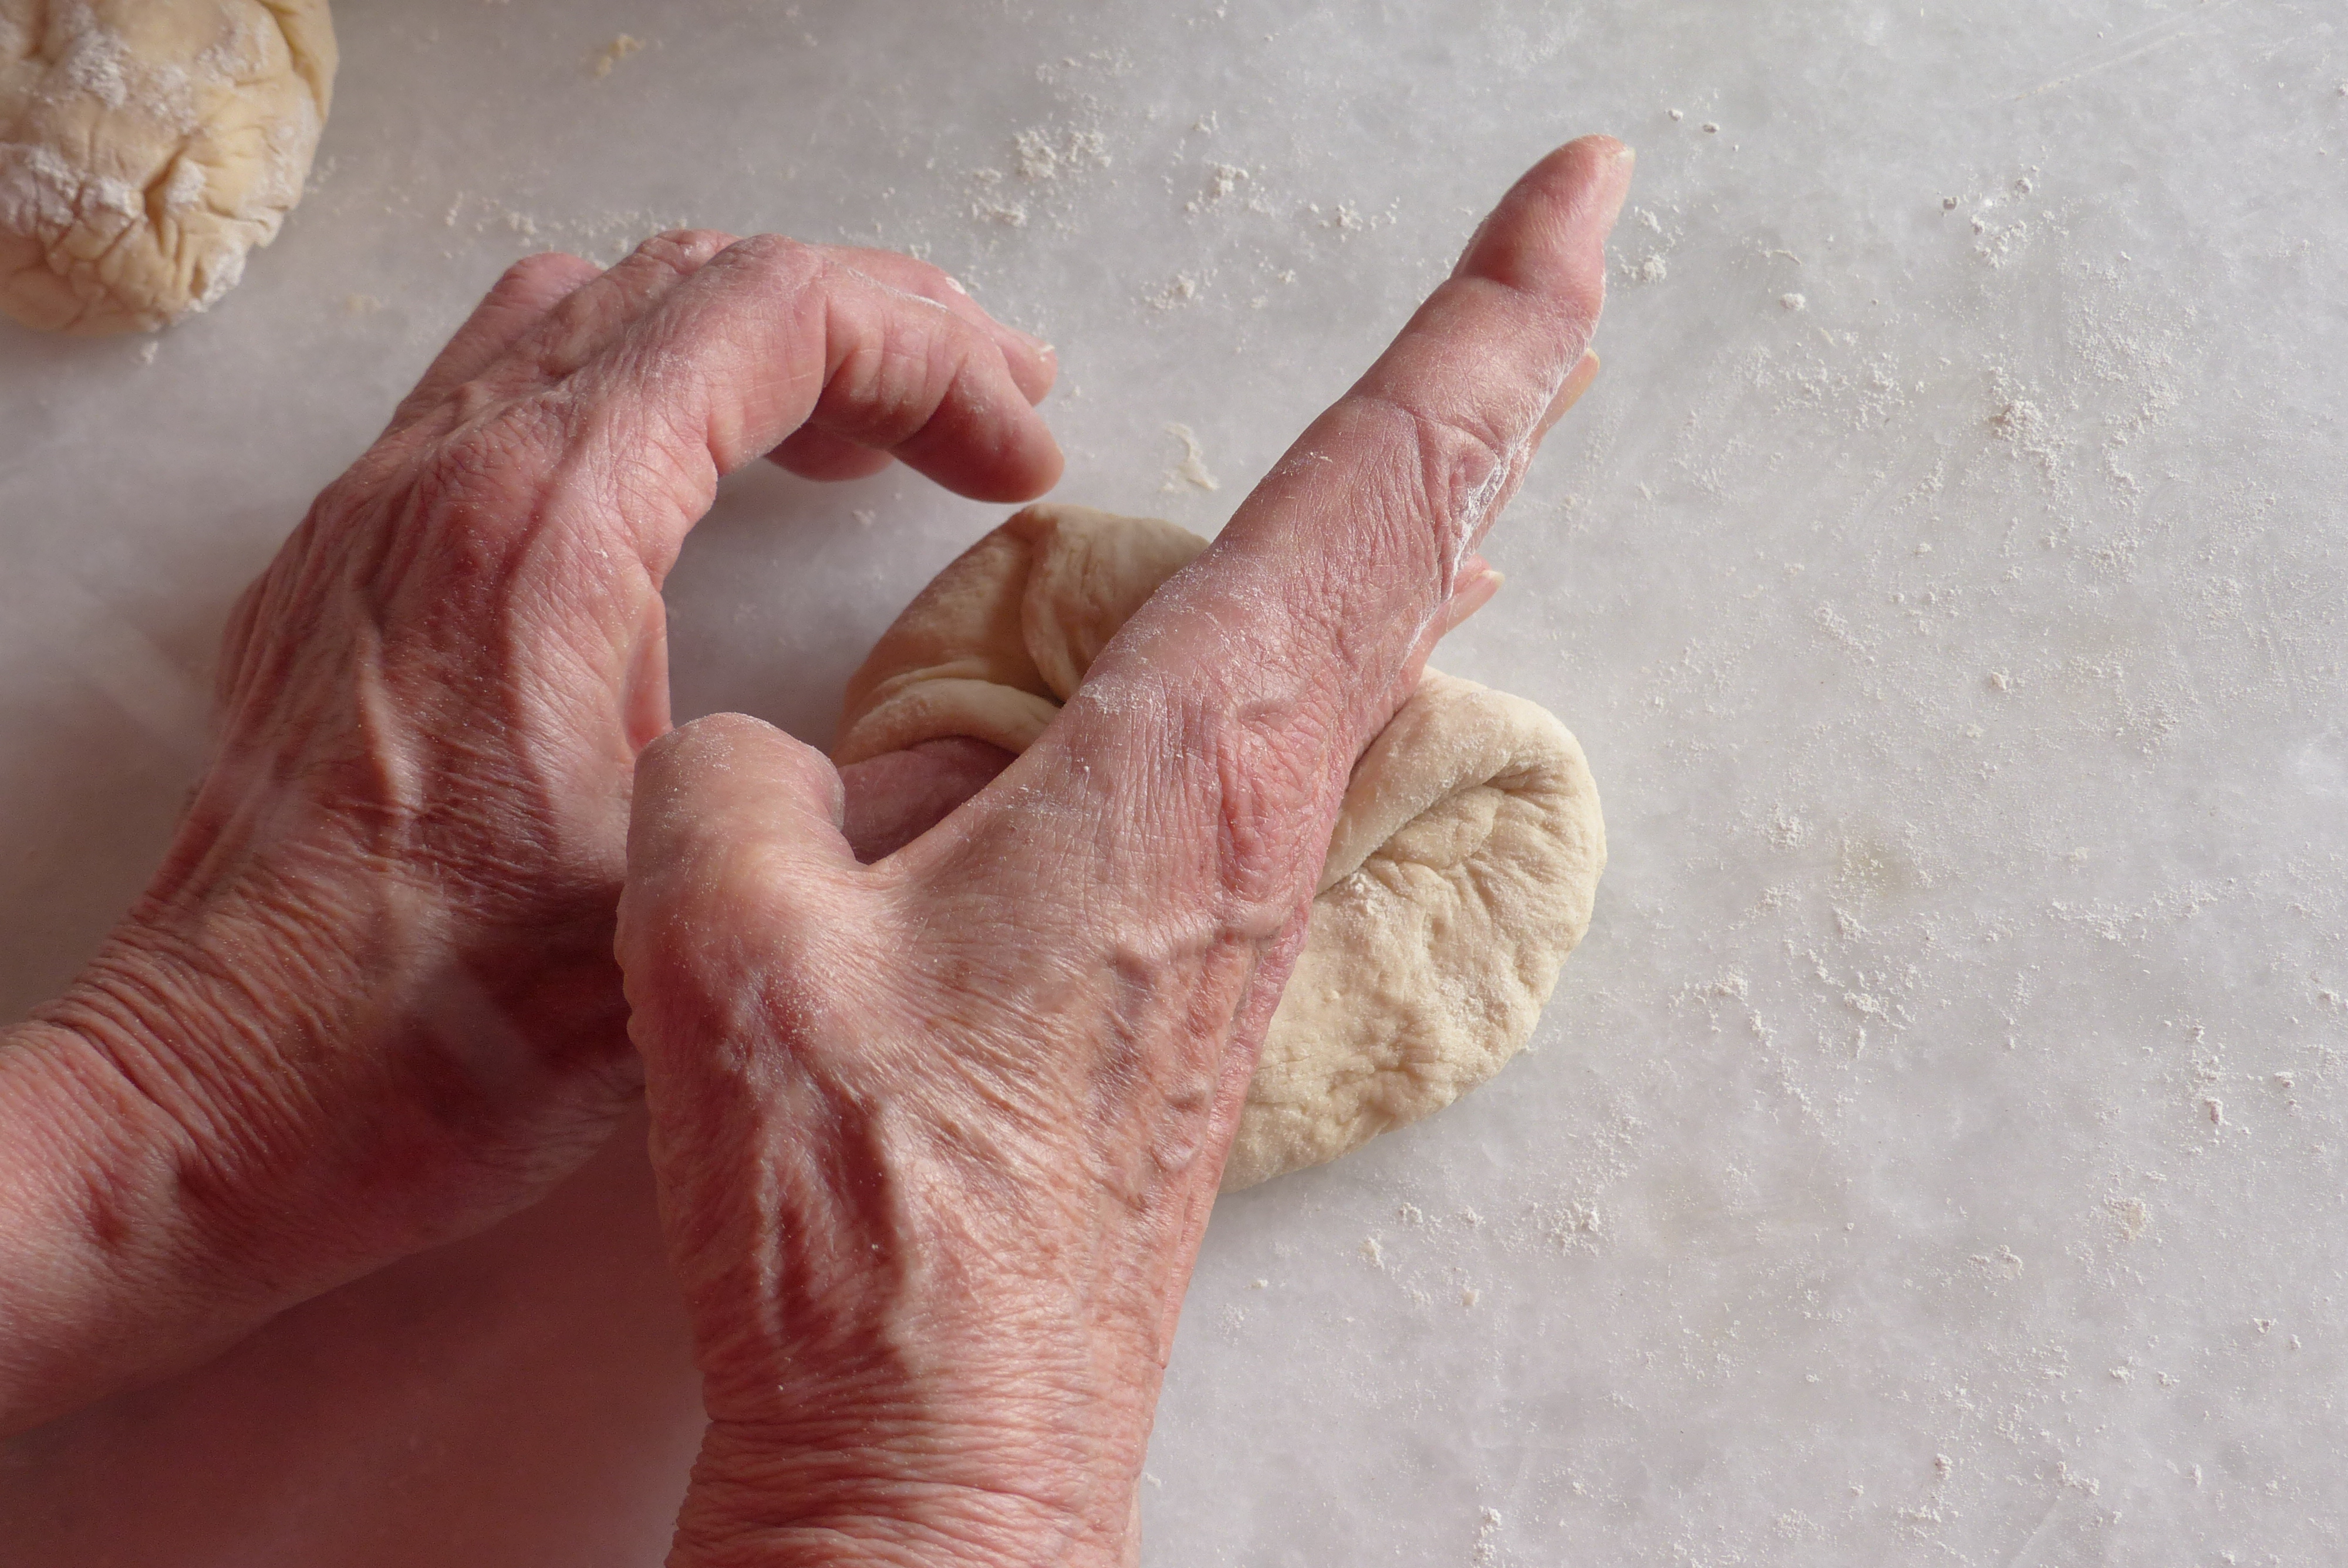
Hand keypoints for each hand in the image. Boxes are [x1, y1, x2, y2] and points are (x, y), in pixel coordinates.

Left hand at [0, 234, 1061, 1431]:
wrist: (212, 1104)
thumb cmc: (433, 1039)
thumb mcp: (709, 919)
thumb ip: (898, 808)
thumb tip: (1029, 733)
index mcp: (546, 529)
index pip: (778, 315)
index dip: (937, 358)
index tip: (1024, 455)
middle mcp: (450, 473)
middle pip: (700, 279)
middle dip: (880, 325)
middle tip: (993, 412)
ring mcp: (385, 502)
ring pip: (602, 309)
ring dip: (760, 339)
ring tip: (873, 431)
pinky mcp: (358, 555)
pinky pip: (517, 378)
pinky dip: (651, 383)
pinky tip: (706, 482)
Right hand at [618, 137, 1631, 1567]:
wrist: (944, 1442)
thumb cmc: (871, 1227)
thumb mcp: (738, 946)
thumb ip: (748, 787)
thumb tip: (775, 769)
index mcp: (1182, 769)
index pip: (1372, 482)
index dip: (1489, 320)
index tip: (1585, 198)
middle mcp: (1253, 817)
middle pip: (1416, 540)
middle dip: (1504, 372)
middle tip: (1575, 253)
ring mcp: (1243, 898)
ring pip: (1368, 640)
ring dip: (1427, 504)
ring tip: (1485, 403)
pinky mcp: (1198, 964)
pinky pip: (1294, 739)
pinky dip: (1338, 634)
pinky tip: (1332, 632)